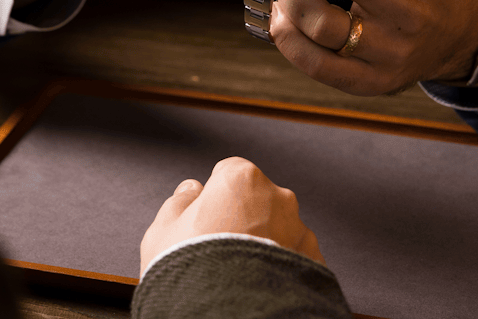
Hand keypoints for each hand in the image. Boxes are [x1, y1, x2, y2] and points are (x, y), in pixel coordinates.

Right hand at [140, 157, 323, 275]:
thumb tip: (191, 190)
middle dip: (243, 218)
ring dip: (266, 243)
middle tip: (221, 247)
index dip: (214, 197)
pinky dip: (283, 267)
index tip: (206, 218)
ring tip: (241, 271)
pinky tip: (262, 283)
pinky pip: (295, 257)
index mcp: (241, 179)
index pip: (228, 173)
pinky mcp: (314, 261)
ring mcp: (300, 229)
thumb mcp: (163, 231)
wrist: (228, 311)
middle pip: (257, 200)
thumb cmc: (192, 267)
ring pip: (280, 229)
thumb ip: (179, 202)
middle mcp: (277, 197)